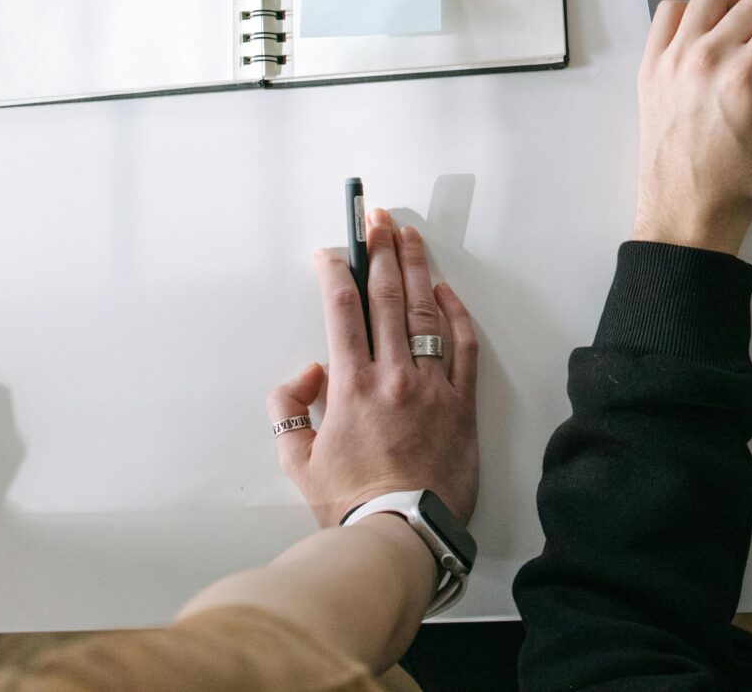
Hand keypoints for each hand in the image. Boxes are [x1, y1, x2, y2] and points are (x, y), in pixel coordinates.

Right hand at [270, 213, 478, 527]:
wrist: (404, 532)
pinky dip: (456, 314)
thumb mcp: (296, 461)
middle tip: (376, 220)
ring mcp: (432, 385)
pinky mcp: (462, 402)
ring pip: (425, 311)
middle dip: (380, 251)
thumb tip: (306, 375)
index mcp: (350, 385)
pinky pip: (463, 346)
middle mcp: (393, 375)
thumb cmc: (350, 502)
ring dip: (417, 268)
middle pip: (387, 297)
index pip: (342, 310)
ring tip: (409, 236)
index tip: (330, 252)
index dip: (336, 272)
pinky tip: (447, 290)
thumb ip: (289, 410)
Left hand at [632, 0, 751, 254]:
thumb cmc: (744, 182)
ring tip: (747, 43)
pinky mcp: (652, 64)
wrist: (689, 211)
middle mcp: (707, 59)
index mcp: (747, 77)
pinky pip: (671, 10)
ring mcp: (674, 58)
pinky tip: (710, 43)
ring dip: (739, 9)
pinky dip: (694, 16)